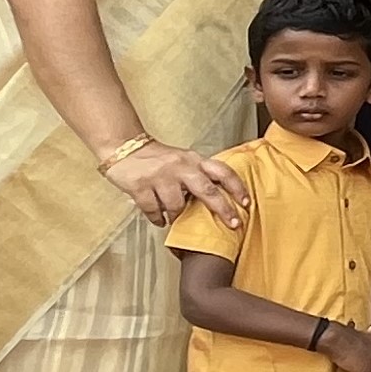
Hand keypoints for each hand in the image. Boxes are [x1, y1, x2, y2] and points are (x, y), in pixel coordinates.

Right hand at [106, 139, 248, 228]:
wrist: (123, 147)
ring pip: (177, 206)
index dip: (237, 187)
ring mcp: (160, 177)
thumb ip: (200, 175)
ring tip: (174, 218)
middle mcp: (180, 167)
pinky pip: (153, 211)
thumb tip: (221, 199)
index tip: (247, 203)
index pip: (222, 171)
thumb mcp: (184, 160)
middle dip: (223, 209)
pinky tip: (159, 219)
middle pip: (207, 191)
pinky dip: (157, 219)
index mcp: (193, 160)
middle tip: (233, 224)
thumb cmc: (158, 158)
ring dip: (177, 216)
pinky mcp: (140, 187)